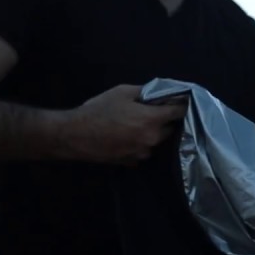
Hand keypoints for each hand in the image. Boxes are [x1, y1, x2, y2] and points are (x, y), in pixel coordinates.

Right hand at [61, 84, 188, 164]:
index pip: (179, 112)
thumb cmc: (98, 110)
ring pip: (156, 141)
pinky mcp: (132, 162)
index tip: (181, 101)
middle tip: (151, 112)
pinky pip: (143, 150)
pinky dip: (140, 143)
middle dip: (164, 120)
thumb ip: (146, 92)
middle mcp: (152, 138)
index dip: (181, 105)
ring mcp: (143, 152)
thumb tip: (161, 92)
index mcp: (152, 119)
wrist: (73, 135)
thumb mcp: (122, 92)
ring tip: (134, 125)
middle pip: (169, 128)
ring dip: (152, 133)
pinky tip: (126, 137)